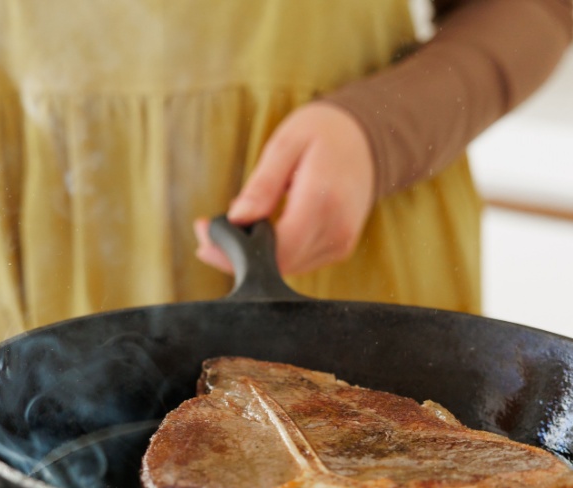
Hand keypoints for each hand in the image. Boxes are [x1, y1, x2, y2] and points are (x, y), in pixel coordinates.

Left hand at [194, 102, 374, 275]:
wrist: (367, 138)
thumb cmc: (324, 134)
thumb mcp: (286, 145)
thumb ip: (262, 185)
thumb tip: (237, 218)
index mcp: (324, 202)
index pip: (277, 250)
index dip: (236, 252)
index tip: (206, 235)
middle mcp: (337, 230)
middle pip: (278, 264)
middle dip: (236, 255)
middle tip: (206, 231)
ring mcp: (340, 243)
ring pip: (285, 268)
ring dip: (252, 254)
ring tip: (230, 226)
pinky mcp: (338, 248)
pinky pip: (297, 261)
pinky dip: (272, 250)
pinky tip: (257, 228)